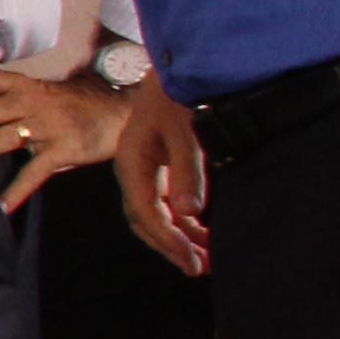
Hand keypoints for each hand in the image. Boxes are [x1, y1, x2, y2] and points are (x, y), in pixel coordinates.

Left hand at [0, 67, 126, 214]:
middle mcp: (34, 103)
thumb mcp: (43, 93)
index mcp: (26, 87)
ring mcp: (50, 126)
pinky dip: (17, 190)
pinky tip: (1, 205)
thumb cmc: (76, 104)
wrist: (122, 114)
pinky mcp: (64, 149)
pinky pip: (36, 172)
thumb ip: (12, 100)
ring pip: (8, 136)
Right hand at [117, 75, 210, 275]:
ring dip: (180, 236)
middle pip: (145, 220)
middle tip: (197, 268)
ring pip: (156, 213)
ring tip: (207, 256)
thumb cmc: (177, 96)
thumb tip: (188, 212)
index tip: (191, 260)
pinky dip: (183, 219)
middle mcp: (134, 171)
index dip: (168, 239)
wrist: (174, 70)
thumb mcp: (186, 132)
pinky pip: (166, 202)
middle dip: (170, 245)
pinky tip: (202, 230)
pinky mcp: (158, 167)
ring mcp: (145, 170)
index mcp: (132, 164)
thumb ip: (187, 171)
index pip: (146, 212)